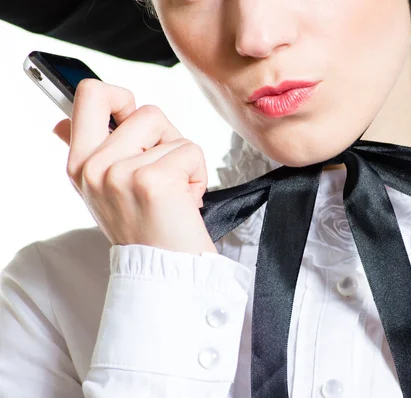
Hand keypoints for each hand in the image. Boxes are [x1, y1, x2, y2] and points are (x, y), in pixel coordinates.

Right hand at [52, 79, 216, 254]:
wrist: (165, 272)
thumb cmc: (146, 229)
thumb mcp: (104, 191)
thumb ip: (89, 151)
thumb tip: (61, 121)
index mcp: (79, 164)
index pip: (89, 96)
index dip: (121, 97)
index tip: (133, 121)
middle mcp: (93, 167)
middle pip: (144, 110)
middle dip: (166, 135)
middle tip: (164, 167)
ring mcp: (120, 173)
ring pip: (171, 132)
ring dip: (183, 159)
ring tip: (174, 191)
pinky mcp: (152, 181)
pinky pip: (190, 151)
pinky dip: (198, 174)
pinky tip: (185, 200)